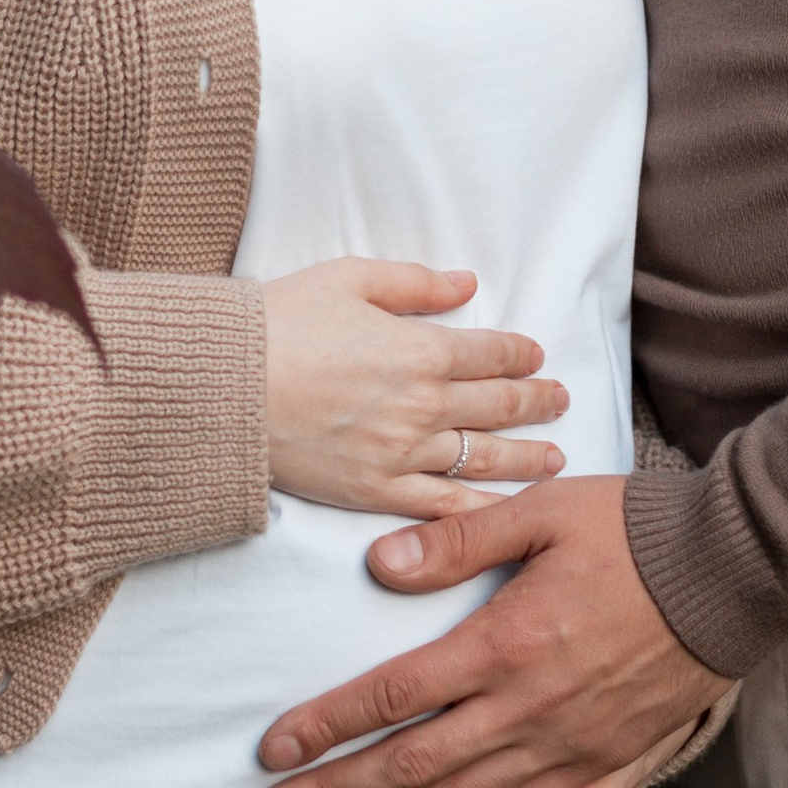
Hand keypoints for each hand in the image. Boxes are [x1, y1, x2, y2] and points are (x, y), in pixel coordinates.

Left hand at [251, 475, 730, 787]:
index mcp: (507, 645)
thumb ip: (455, 541)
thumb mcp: (539, 511)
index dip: (326, 728)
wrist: (736, 570)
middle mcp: (533, 712)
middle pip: (414, 771)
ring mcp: (574, 752)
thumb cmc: (634, 530)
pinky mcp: (615, 771)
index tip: (272, 754)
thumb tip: (377, 565)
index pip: (394, 697)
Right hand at [260, 258, 567, 516]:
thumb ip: (416, 283)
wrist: (226, 387)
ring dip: (528, 456)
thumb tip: (466, 285)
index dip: (521, 353)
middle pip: (499, 405)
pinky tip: (510, 509)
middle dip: (538, 401)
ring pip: (485, 458)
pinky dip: (484, 508)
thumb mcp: (350, 278)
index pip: (492, 352)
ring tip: (557, 457)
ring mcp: (404, 453)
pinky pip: (445, 506)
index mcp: (422, 349)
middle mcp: (424, 405)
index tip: (536, 356)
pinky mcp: (377, 492)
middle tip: (561, 400)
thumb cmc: (281, 322)